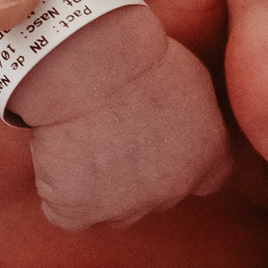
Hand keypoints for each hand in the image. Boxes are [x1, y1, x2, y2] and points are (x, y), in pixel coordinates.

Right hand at [13, 6, 232, 229]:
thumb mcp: (193, 82)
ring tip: (83, 141)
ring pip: (113, 212)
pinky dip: (58, 189)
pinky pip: (66, 212)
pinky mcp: (79, 211)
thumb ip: (195, 118)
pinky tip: (57, 154)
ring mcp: (127, 207)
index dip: (181, 163)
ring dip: (99, 188)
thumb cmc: (137, 55)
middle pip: (155, 197)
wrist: (86, 62)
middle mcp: (175, 191)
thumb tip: (183, 125)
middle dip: (137, 175)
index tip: (158, 143)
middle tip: (110, 133)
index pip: (207, 179)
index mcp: (210, 157)